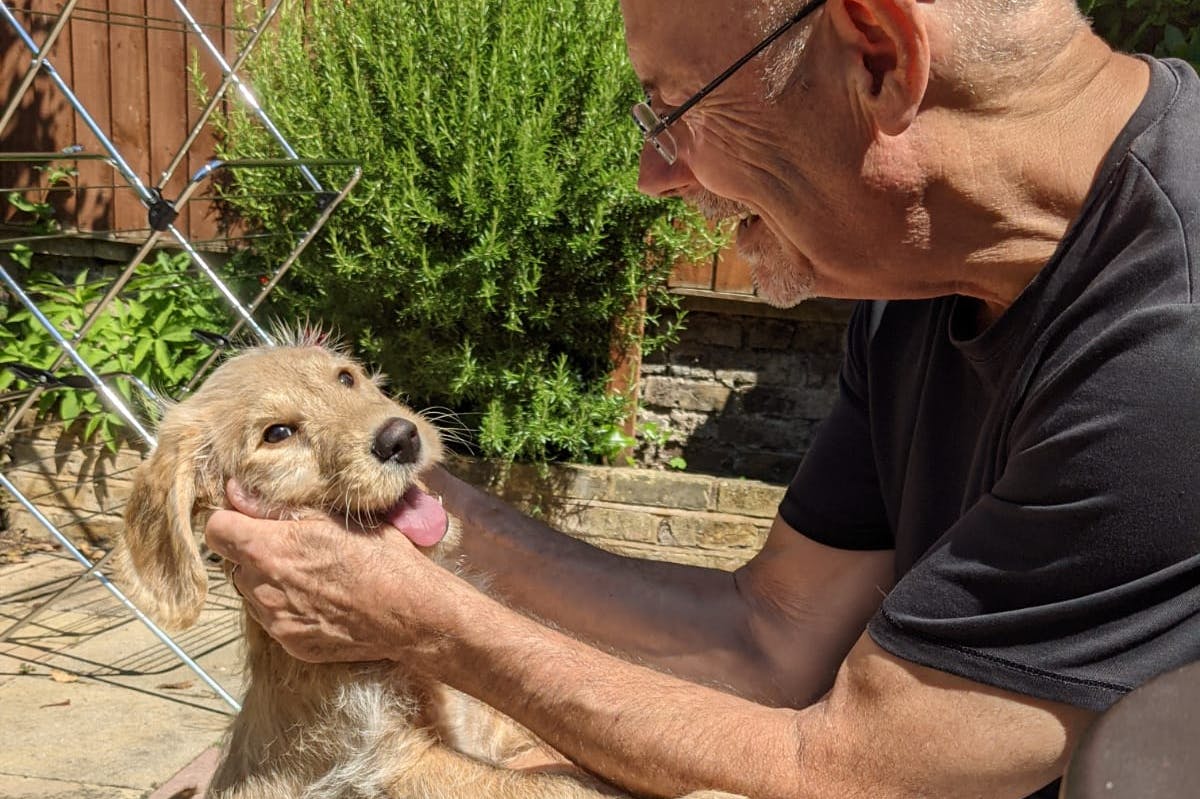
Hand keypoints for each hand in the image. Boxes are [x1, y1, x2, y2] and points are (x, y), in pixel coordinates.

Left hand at [204, 480, 457, 663]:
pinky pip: (274, 620)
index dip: (230, 520)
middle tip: (291, 546)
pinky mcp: (291, 643)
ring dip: (268, 581)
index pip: (216, 530)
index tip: (249, 518)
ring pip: (252, 593)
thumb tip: (235, 493)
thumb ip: (274, 507)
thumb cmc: (379, 555)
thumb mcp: (333, 517)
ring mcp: (275, 621)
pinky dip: (287, 608)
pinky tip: (320, 600)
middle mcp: (262, 589)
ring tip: (310, 574)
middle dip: (253, 553)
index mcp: (268, 549)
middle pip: (234, 564)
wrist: (409, 612)